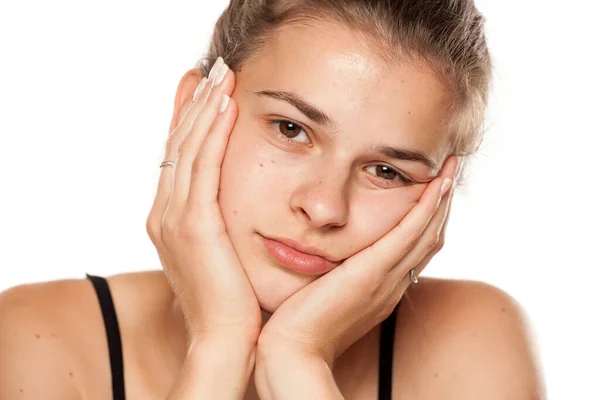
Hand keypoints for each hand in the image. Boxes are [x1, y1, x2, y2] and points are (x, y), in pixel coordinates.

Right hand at [145, 58, 261, 343]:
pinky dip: (211, 134)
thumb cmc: (232, 302)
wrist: (225, 341)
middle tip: (210, 70)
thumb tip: (237, 204)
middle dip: (194, 104)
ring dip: (203, 109)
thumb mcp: (222, 254)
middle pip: (177, 146)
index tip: (202, 90)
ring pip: (187, 150)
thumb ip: (220, 224)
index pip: (178, 158)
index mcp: (170, 220)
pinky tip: (224, 107)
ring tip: (220, 75)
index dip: (188, 120)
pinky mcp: (193, 226)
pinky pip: (202, 168)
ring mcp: (174, 219)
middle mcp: (164, 214)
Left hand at [256, 155, 461, 368]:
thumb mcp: (323, 294)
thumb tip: (327, 260)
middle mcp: (393, 284)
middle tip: (450, 171)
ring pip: (427, 233)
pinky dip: (427, 209)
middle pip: (429, 238)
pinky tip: (436, 185)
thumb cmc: (299, 324)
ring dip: (442, 198)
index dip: (427, 220)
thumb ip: (334, 276)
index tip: (431, 192)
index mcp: (383, 289)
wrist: (293, 349)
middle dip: (442, 204)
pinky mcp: (373, 273)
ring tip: (451, 168)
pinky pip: (409, 234)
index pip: (414, 249)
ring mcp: (387, 279)